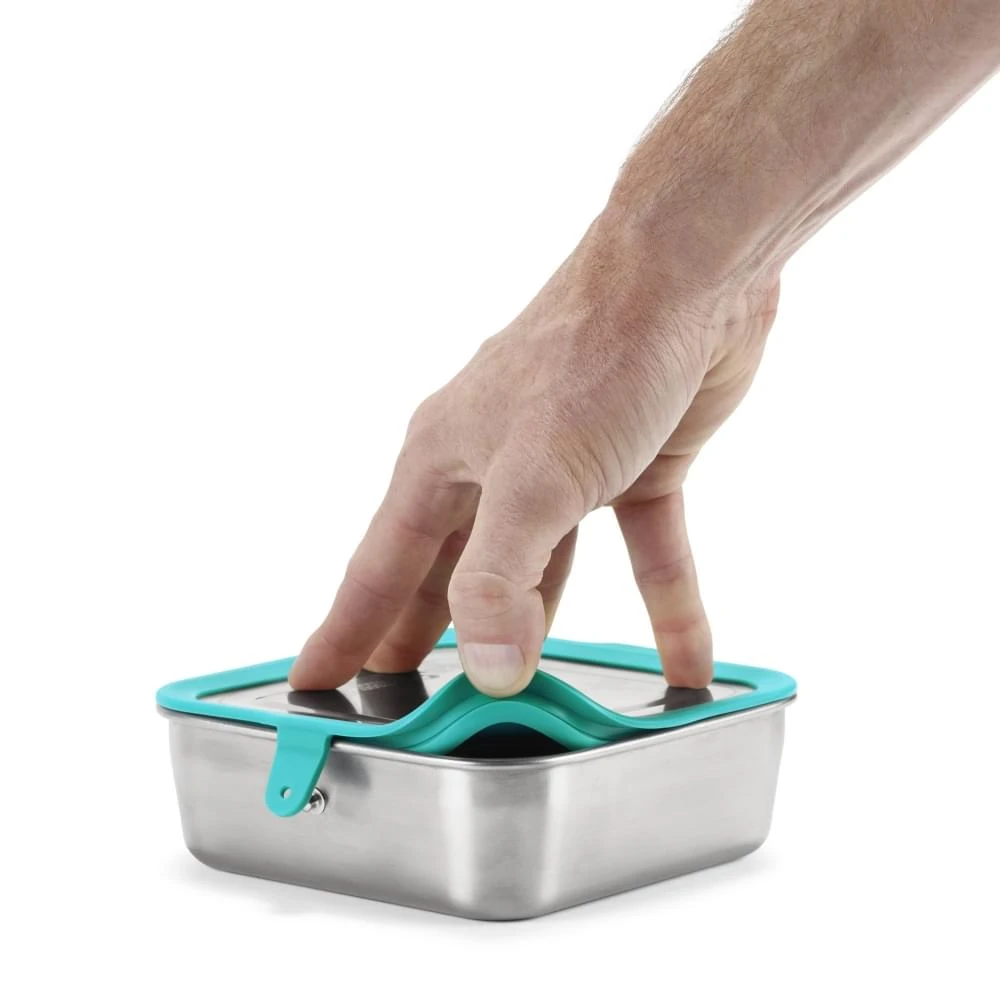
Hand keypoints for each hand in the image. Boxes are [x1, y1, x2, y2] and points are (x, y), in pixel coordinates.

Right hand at [290, 216, 779, 696]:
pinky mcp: (633, 468)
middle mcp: (493, 466)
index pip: (378, 570)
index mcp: (442, 462)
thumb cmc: (594, 350)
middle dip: (428, 639)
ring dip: (535, 628)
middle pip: (450, 574)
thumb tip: (487, 670)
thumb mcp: (534, 475)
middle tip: (405, 699)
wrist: (690, 271)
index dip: (346, 632)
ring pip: (542, 569)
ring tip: (514, 688)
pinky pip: (645, 552)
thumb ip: (500, 577)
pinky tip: (684, 661)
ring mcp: (565, 469)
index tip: (314, 685)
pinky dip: (664, 605)